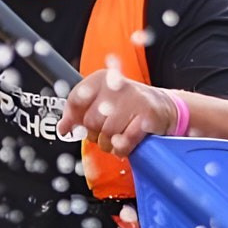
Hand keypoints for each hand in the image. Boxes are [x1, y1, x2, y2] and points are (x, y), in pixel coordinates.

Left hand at [61, 68, 179, 157]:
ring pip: (106, 134)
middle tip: (105, 132)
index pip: (76, 100)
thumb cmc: (129, 107)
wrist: (164, 108)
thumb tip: (63, 128)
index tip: (72, 129)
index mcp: (102, 79)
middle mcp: (117, 85)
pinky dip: (123, 148)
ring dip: (110, 143)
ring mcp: (134, 100)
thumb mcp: (102, 103)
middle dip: (95, 134)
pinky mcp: (147, 117)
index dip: (72, 119)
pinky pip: (124, 142)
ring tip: (118, 136)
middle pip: (90, 121)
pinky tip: (126, 142)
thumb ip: (79, 114)